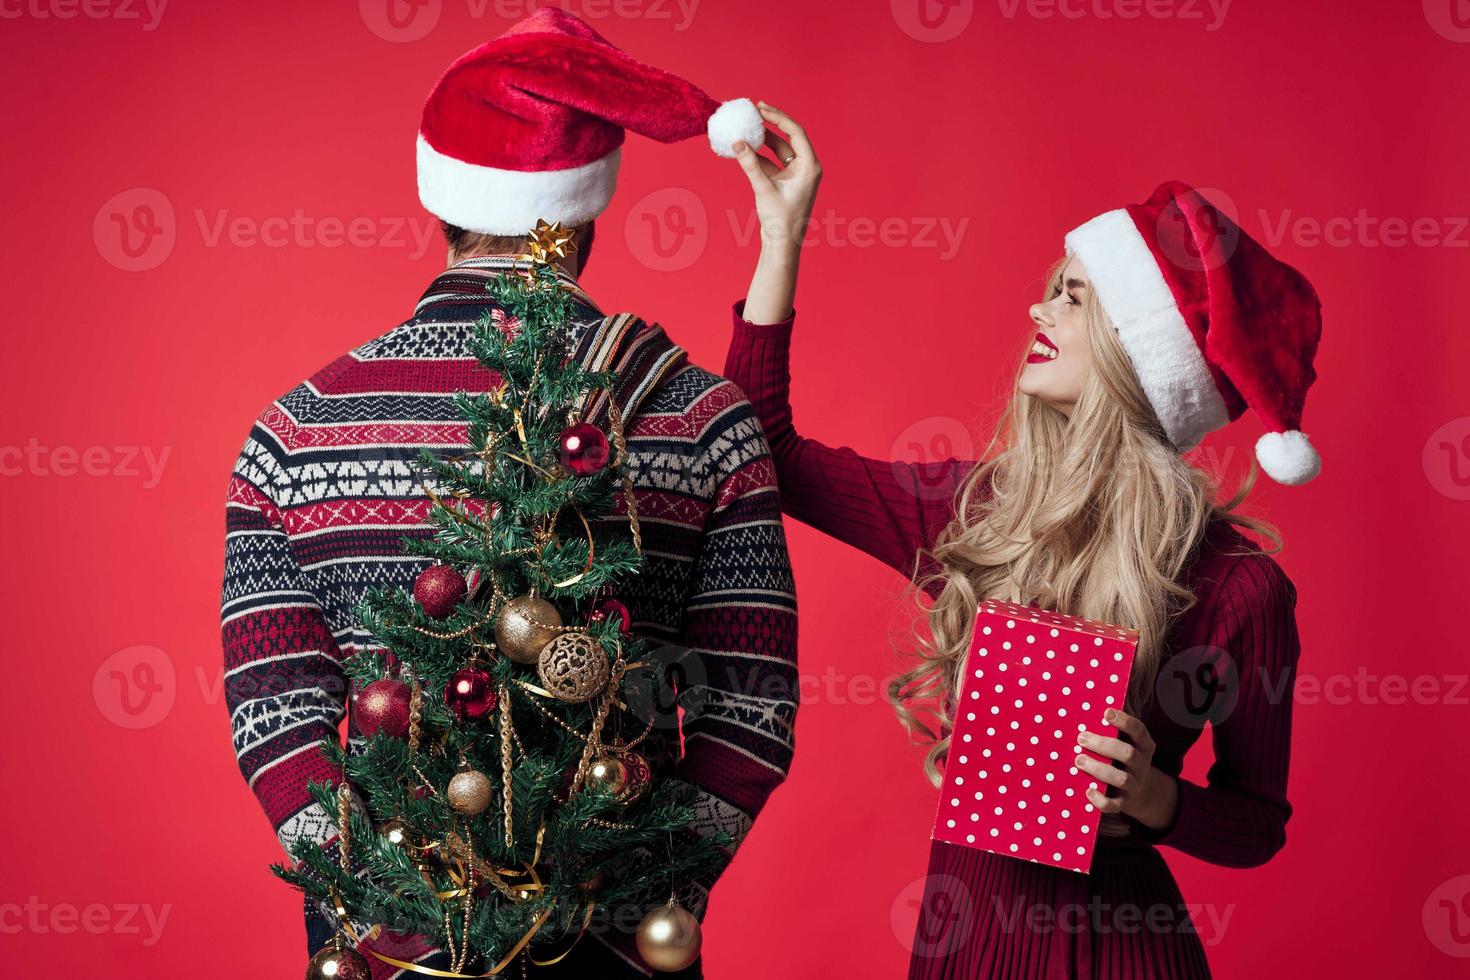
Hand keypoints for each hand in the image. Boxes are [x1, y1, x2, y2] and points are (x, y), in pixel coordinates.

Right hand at [731, 103, 820, 323]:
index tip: (761, 108)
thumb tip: (737, 143)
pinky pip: (771, 163)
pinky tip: (743, 149)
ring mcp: (795, 175)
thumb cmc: (780, 221)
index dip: (778, 117)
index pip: (795, 133)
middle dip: (770, 124)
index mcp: (810, 167)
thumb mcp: (763, 189)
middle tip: (754, 110)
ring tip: (746, 126)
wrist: (782, 246)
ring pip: (778, 149)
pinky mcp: (784, 183)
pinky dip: (758, 156)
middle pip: (788, 137)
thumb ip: (750, 165)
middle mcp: (806, 168)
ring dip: (762, 140)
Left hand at [1074, 708, 1178, 831]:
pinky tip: (1088, 791)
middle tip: (1081, 738)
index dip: (1124, 721)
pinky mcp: (1124, 802)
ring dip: (1099, 769)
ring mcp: (1134, 785)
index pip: (1139, 731)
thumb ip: (1110, 732)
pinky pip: (1115, 804)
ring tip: (1078, 760)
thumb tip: (1082, 715)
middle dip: (1103, 745)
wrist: (1139, 792)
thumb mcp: (1124, 744)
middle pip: (1128, 754)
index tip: (1106, 712)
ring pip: (1121, 778)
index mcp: (1144, 746)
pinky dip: (1101, 800)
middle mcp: (1142, 765)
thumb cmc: (1122, 759)